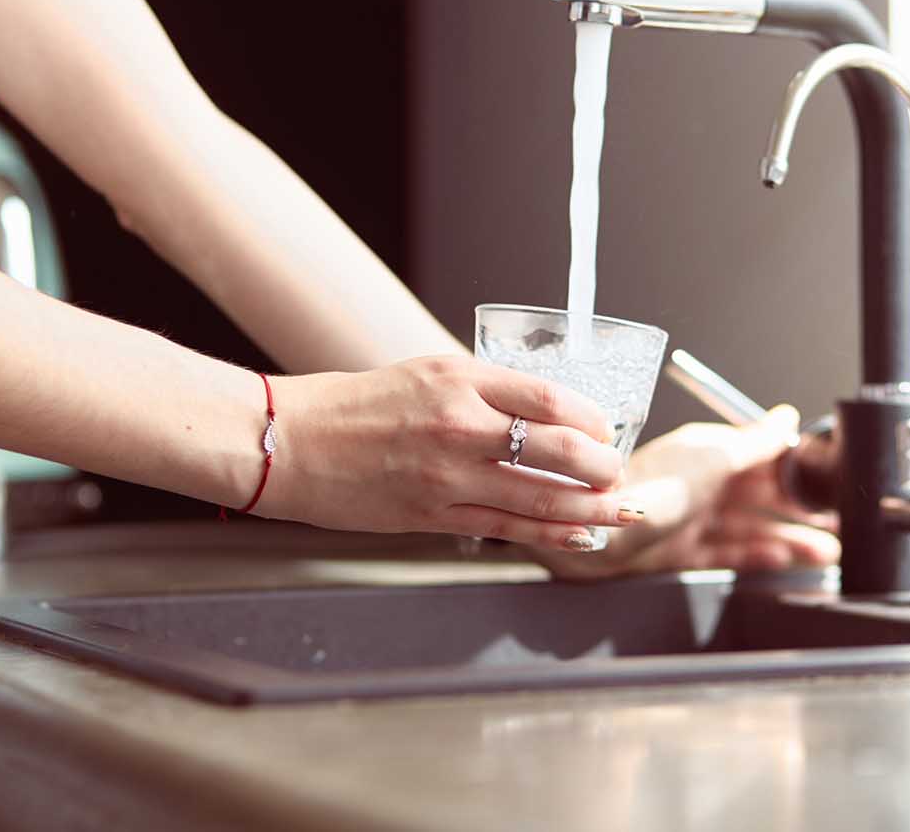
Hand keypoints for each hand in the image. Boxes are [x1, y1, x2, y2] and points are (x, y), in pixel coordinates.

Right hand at [263, 357, 646, 551]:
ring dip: (589, 506)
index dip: (592, 418)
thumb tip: (539, 416)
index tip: (605, 427)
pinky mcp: (432, 514)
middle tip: (618, 471)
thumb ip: (480, 392)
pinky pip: (506, 527)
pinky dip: (550, 533)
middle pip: (558, 448)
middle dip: (602, 465)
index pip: (548, 397)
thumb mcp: (423, 375)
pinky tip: (577, 533)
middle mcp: (457, 424)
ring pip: (540, 496)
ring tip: (618, 509)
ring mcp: (446, 474)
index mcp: (456, 378)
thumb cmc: (353, 407)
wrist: (291, 442)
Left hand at [531, 406, 839, 580]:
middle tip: (838, 522)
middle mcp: (701, 483)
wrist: (598, 532)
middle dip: (799, 509)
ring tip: (827, 550)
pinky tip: (783, 558)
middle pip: (761, 496)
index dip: (795, 467)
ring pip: (751, 527)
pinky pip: (729, 552)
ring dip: (790, 537)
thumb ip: (754, 442)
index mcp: (708, 453)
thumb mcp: (713, 458)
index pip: (762, 456)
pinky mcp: (682, 551)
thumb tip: (785, 417)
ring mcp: (692, 518)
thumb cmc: (648, 488)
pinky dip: (758, 554)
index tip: (829, 479)